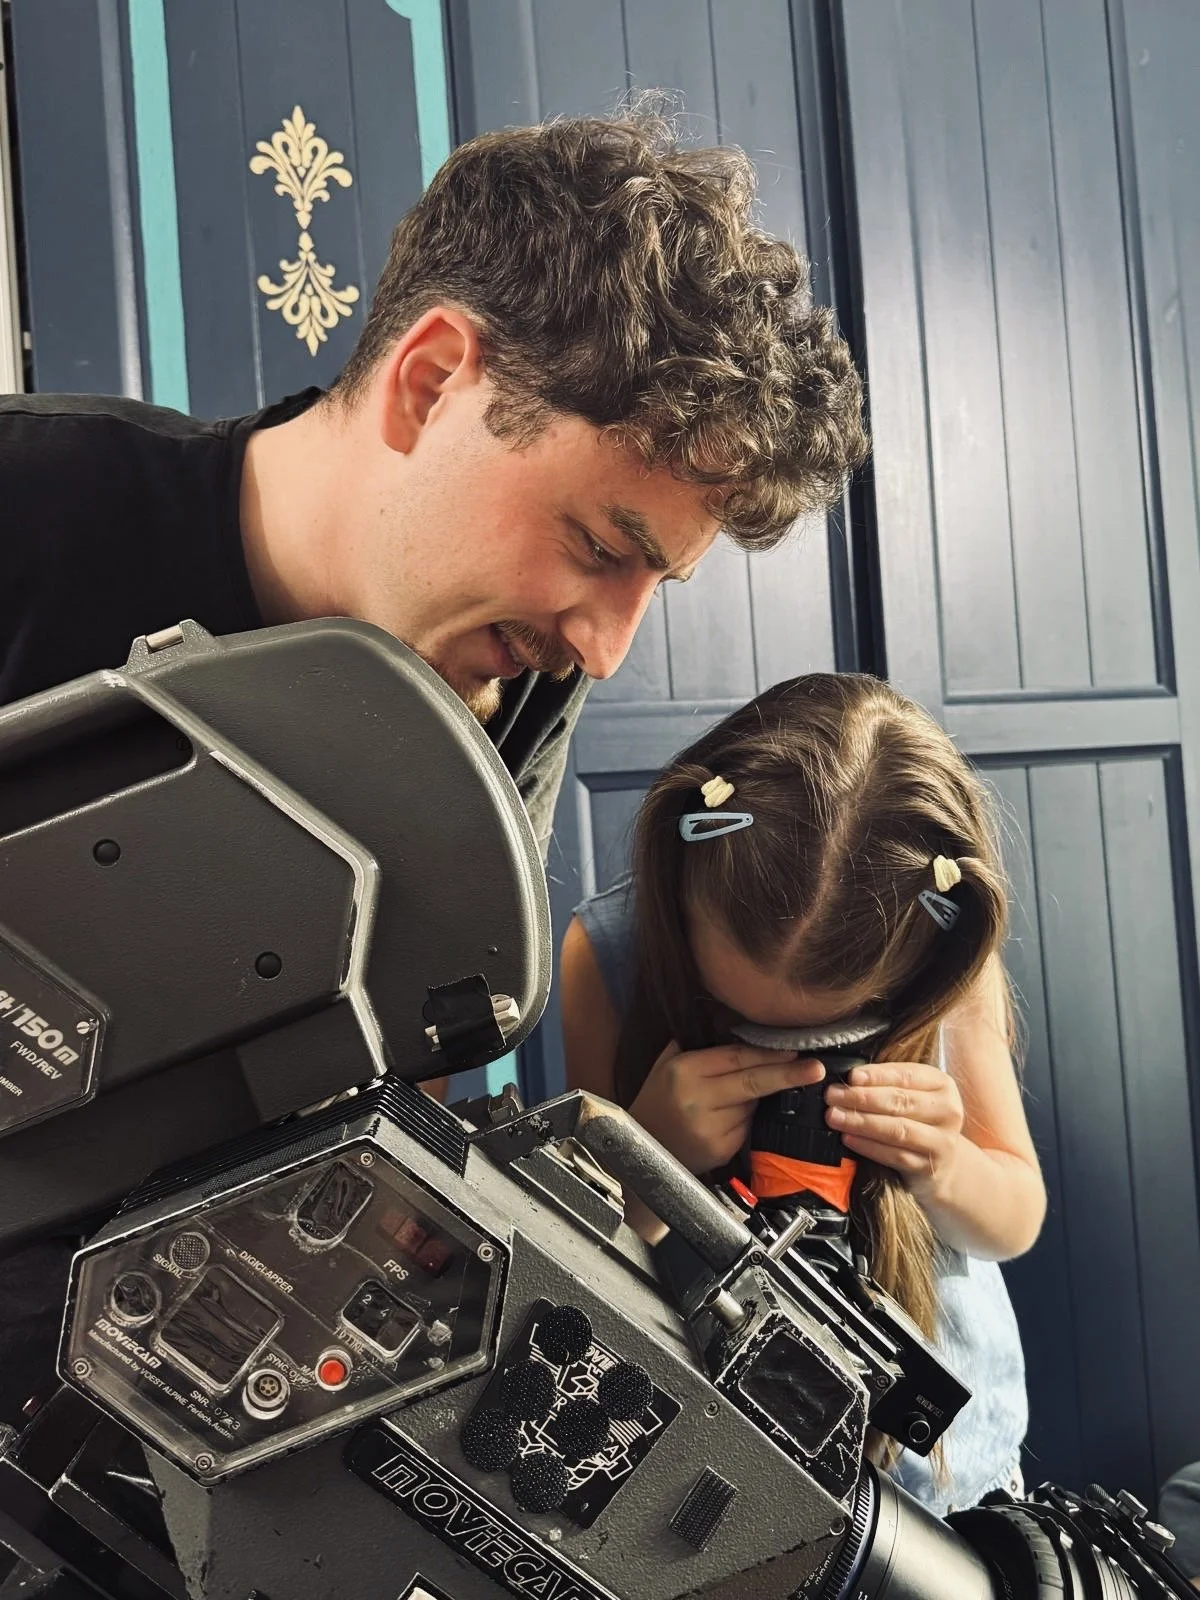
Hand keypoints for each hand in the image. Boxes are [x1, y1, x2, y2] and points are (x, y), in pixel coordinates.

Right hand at [631, 1039, 824, 1175]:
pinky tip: (728, 1119)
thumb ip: (696, 1045)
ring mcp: (709, 1128)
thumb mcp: (666, 1064)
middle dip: (787, 1075)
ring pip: (752, 1106)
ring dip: (757, 1100)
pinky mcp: (719, 1150)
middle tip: (815, 1069)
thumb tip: (732, 1021)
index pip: (735, 1058)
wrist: (639, 1151)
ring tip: (733, 1099)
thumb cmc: (656, 1100)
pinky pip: (746, 1128)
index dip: (767, 1053)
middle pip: (752, 1082)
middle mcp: (696, 1099)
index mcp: (683, 1071)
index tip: (794, 1051)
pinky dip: (746, 1120)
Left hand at [824, 1062, 964, 1196]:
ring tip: (834, 1117)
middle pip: (899, 1101)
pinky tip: (848, 1138)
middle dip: (861, 1098)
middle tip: (832, 1096)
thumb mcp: (910, 1095)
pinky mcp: (930, 1167)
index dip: (877, 1075)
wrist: (940, 1164)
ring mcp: (942, 1142)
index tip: (851, 1076)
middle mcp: (948, 1111)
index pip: (907, 1075)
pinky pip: (894, 1155)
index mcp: (942, 1085)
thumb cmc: (916, 1120)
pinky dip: (868, 1146)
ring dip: (861, 1122)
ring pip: (897, 1129)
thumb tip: (848, 1077)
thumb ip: (886, 1083)